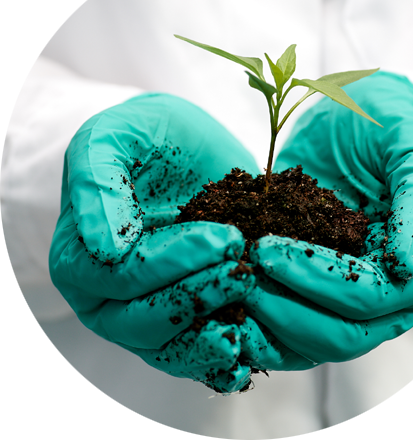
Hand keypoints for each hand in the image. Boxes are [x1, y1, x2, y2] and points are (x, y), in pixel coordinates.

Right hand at [49, 93, 258, 391]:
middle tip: (243, 270)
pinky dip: (218, 359)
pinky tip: (248, 353)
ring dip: (210, 337)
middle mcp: (105, 296)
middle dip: (197, 298)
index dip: (170, 264)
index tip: (222, 238)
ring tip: (249, 317)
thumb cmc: (143, 136)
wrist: (184, 147)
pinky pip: (192, 352)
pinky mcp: (180, 315)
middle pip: (141, 321)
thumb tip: (104, 249)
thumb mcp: (112, 139)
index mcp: (79, 256)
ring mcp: (142, 311)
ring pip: (168, 347)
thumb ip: (98, 184)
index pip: (119, 277)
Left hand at [243, 71, 412, 362]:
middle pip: (338, 335)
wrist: (351, 119)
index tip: (268, 251)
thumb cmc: (389, 127)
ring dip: (263, 323)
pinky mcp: (305, 287)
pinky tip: (218, 301)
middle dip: (285, 309)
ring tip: (224, 287)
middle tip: (239, 275)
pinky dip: (252, 321)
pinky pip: (281, 322)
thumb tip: (408, 264)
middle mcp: (380, 297)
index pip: (367, 298)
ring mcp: (339, 296)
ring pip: (306, 340)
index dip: (318, 282)